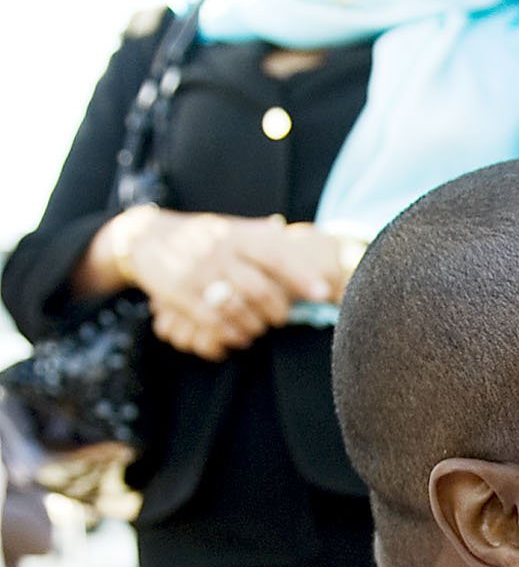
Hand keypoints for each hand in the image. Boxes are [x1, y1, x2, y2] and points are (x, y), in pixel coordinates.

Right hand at [108, 208, 348, 360]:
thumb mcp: (232, 228)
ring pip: (239, 308)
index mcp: (238, 235)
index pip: (276, 255)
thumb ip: (263, 235)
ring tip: (259, 329)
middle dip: (278, 310)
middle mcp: (220, 251)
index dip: (302, 275)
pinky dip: (231, 334)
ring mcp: (199, 272)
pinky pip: (213, 320)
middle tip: (282, 318)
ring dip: (255, 326)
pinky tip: (240, 338)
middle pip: (261, 289)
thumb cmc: (203, 237)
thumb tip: (300, 235)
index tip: (323, 293)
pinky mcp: (179, 293)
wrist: (146, 236)